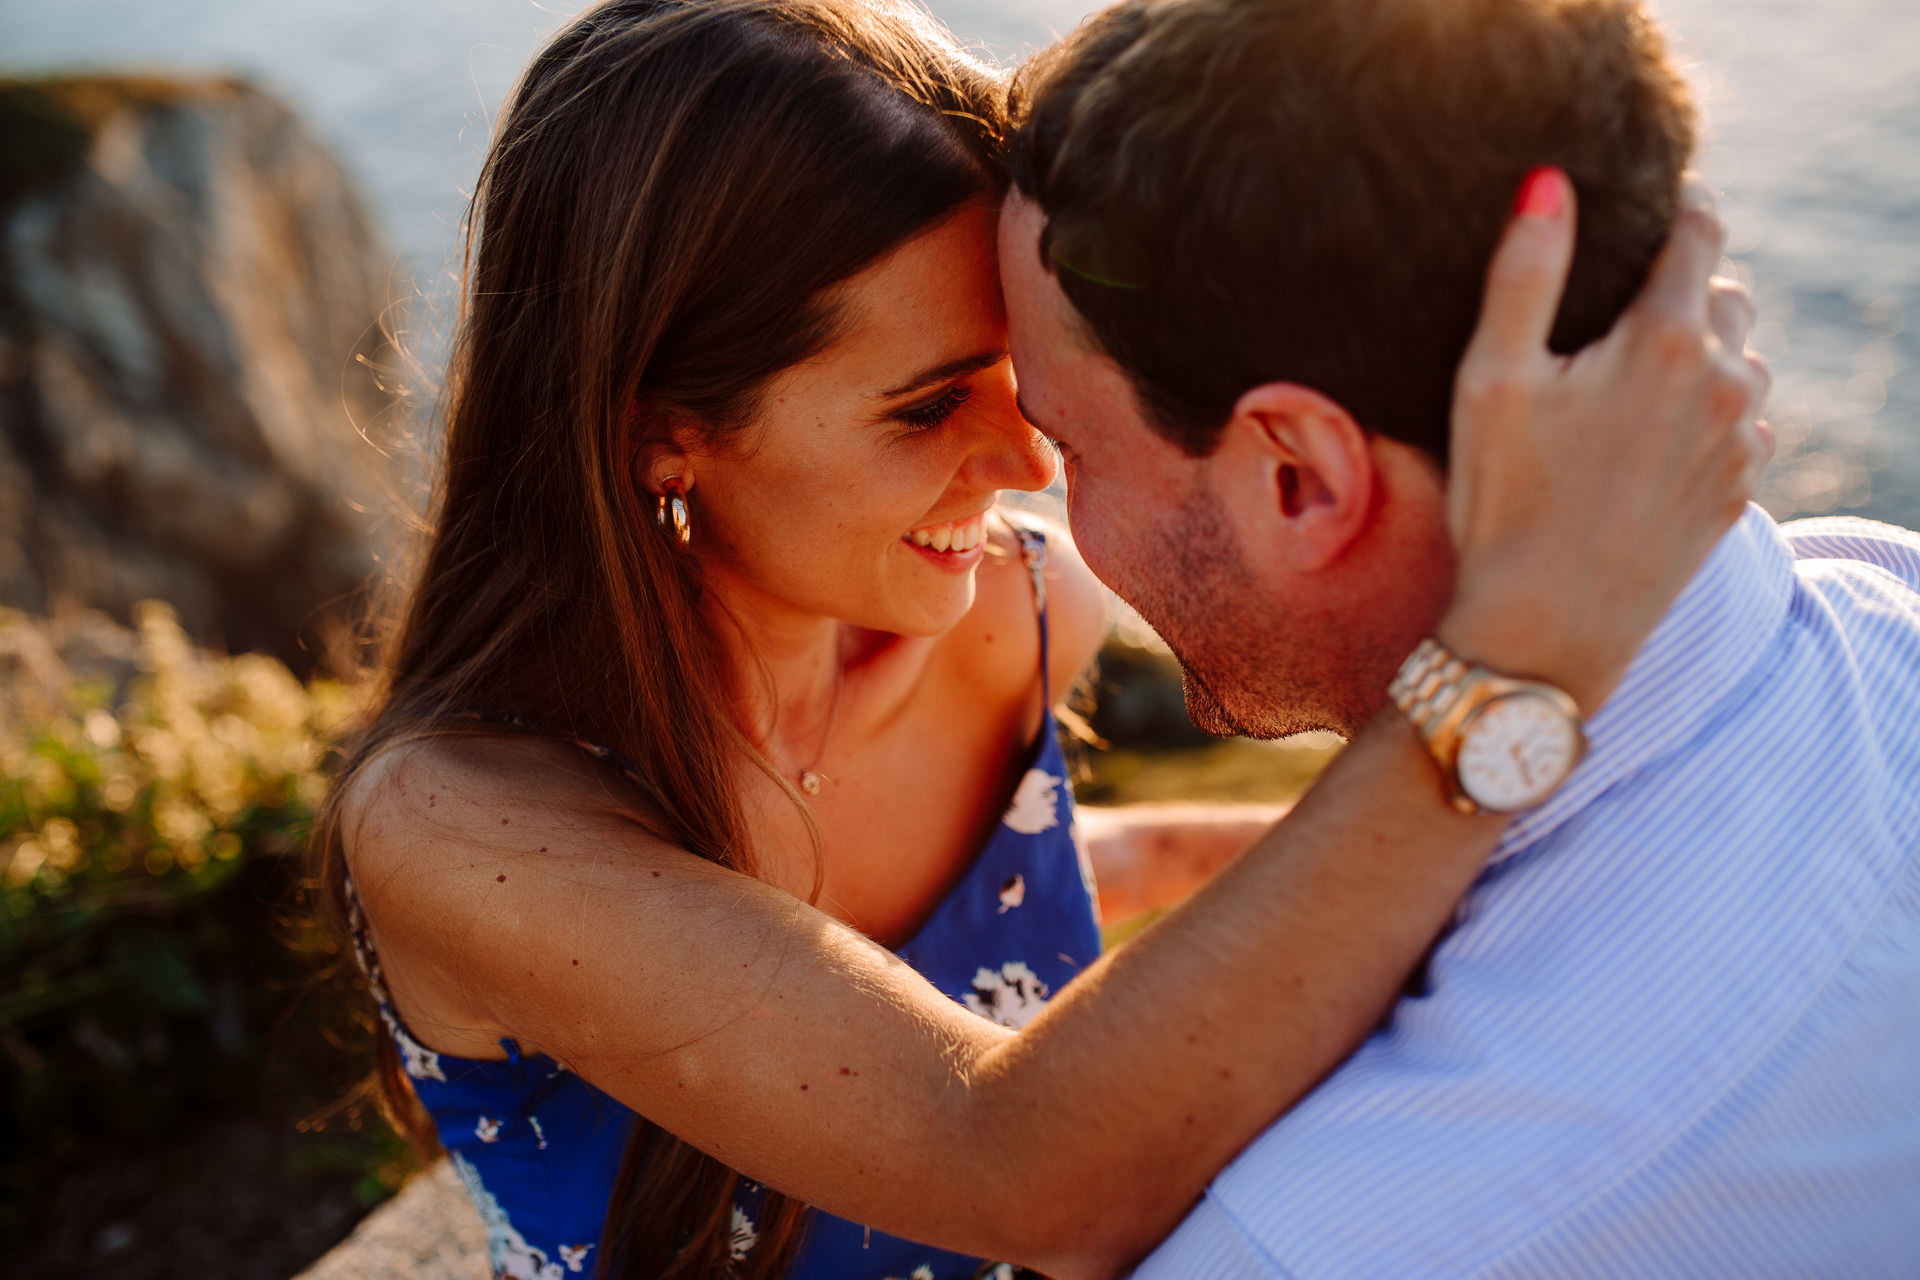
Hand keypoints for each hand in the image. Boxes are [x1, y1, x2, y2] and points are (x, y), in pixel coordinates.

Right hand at [1439, 169, 1772, 712]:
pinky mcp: (1740, 490)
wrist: (1546, 631)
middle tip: (1617, 310)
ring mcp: (1742, 440)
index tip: (1652, 204)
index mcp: (1665, 340)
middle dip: (1683, 285)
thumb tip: (1549, 181)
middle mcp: (1725, 382)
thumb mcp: (1491, 380)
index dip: (1677, 206)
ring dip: (1702, 351)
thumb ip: (1525, 273)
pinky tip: (1646, 440)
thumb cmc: (1504, 504)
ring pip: (1744, 357)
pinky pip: (1744, 422)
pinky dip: (1709, 412)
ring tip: (1630, 380)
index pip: (1699, 231)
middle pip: (1727, 291)